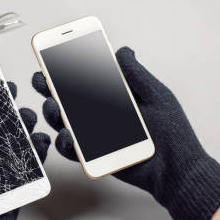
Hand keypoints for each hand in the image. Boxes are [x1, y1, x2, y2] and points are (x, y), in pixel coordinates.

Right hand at [32, 46, 219, 219]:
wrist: (178, 168)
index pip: (83, 81)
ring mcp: (92, 137)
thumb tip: (122, 51)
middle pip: (66, 100)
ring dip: (53, 114)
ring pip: (63, 123)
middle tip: (42, 80)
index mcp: (112, 98)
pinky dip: (65, 143)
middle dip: (49, 88)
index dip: (65, 70)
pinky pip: (72, 150)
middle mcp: (98, 116)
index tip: (52, 58)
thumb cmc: (172, 133)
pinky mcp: (92, 157)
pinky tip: (67, 134)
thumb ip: (136, 75)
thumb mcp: (155, 95)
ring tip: (53, 105)